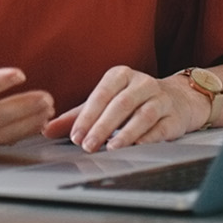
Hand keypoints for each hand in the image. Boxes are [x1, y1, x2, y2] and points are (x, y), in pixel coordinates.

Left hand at [44, 66, 208, 150]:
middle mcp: (141, 83)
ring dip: (126, 132)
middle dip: (102, 126)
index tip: (75, 136)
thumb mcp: (104, 103)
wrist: (177, 100)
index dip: (87, 116)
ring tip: (111, 147)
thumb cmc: (133, 101)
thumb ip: (76, 116)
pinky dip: (148, 138)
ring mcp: (161, 99)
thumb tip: (46, 130)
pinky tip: (137, 146)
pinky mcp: (174, 117)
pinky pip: (161, 127)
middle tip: (88, 145)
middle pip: (121, 104)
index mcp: (120, 75)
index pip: (101, 94)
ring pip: (143, 114)